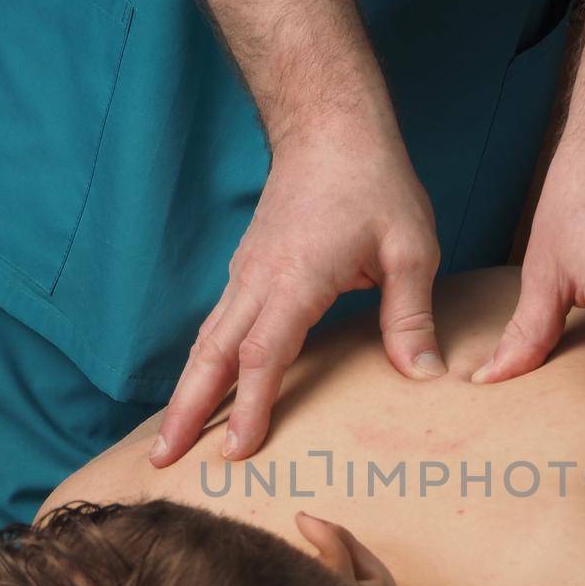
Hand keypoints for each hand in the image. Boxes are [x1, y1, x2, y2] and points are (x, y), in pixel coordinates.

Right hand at [149, 122, 442, 465]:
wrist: (330, 125)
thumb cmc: (374, 183)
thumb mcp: (411, 248)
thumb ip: (411, 316)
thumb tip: (424, 376)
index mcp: (296, 279)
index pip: (263, 354)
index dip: (249, 407)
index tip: (236, 452)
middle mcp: (258, 279)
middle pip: (211, 355)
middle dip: (184, 411)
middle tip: (160, 461)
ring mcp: (247, 272)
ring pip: (206, 341)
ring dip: (185, 392)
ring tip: (167, 441)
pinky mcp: (249, 268)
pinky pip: (218, 324)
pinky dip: (203, 364)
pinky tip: (201, 390)